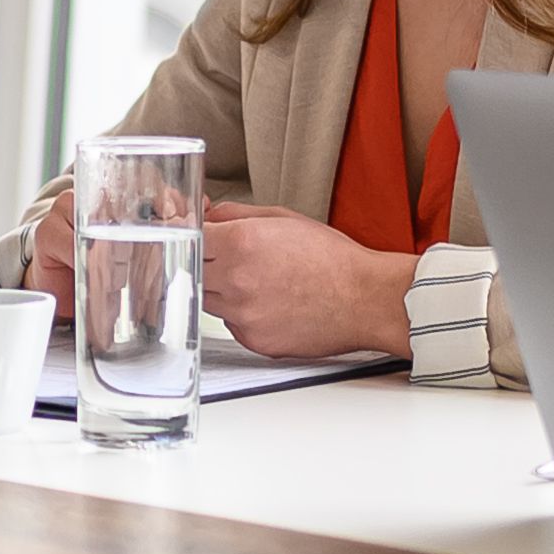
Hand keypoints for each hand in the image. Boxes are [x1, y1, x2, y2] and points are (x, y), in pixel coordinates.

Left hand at [200, 198, 406, 357]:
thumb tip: (209, 215)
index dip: (189, 233)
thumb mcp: (284, 218)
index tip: (196, 233)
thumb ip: (237, 214)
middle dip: (205, 261)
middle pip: (192, 269)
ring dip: (221, 288)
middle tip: (228, 257)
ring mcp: (243, 314)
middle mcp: (236, 281)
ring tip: (257, 279)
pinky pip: (230, 323)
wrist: (364, 299)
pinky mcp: (253, 339)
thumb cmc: (333, 259)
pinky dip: (240, 312)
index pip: (189, 236)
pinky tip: (268, 302)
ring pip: (208, 299)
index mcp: (242, 243)